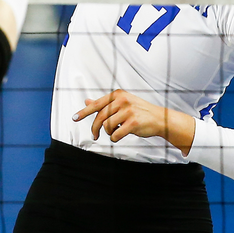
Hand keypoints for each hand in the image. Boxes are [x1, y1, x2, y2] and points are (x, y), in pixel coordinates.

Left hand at [74, 88, 194, 153]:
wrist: (159, 118)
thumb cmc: (140, 111)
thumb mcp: (122, 103)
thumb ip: (104, 103)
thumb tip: (87, 101)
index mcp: (118, 95)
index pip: (97, 104)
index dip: (84, 112)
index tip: (75, 118)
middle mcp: (122, 101)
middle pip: (100, 117)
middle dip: (95, 128)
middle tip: (95, 135)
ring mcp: (128, 111)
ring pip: (107, 126)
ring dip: (108, 132)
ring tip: (115, 131)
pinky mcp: (133, 122)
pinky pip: (115, 134)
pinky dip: (115, 138)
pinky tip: (119, 135)